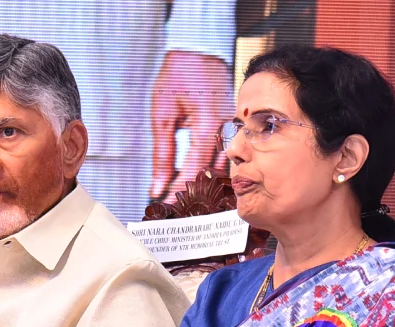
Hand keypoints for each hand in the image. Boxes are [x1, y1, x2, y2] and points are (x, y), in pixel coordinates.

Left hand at [149, 51, 232, 201]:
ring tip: (187, 197)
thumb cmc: (179, 74)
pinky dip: (213, 169)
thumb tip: (158, 184)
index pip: (194, 169)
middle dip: (196, 193)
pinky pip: (227, 154)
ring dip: (206, 183)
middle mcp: (226, 129)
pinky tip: (200, 177)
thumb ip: (162, 153)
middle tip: (178, 207)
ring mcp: (234, 128)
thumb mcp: (163, 113)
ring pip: (223, 168)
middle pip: (213, 174)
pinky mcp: (236, 126)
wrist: (200, 50)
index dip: (180, 190)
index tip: (168, 204)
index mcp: (207, 124)